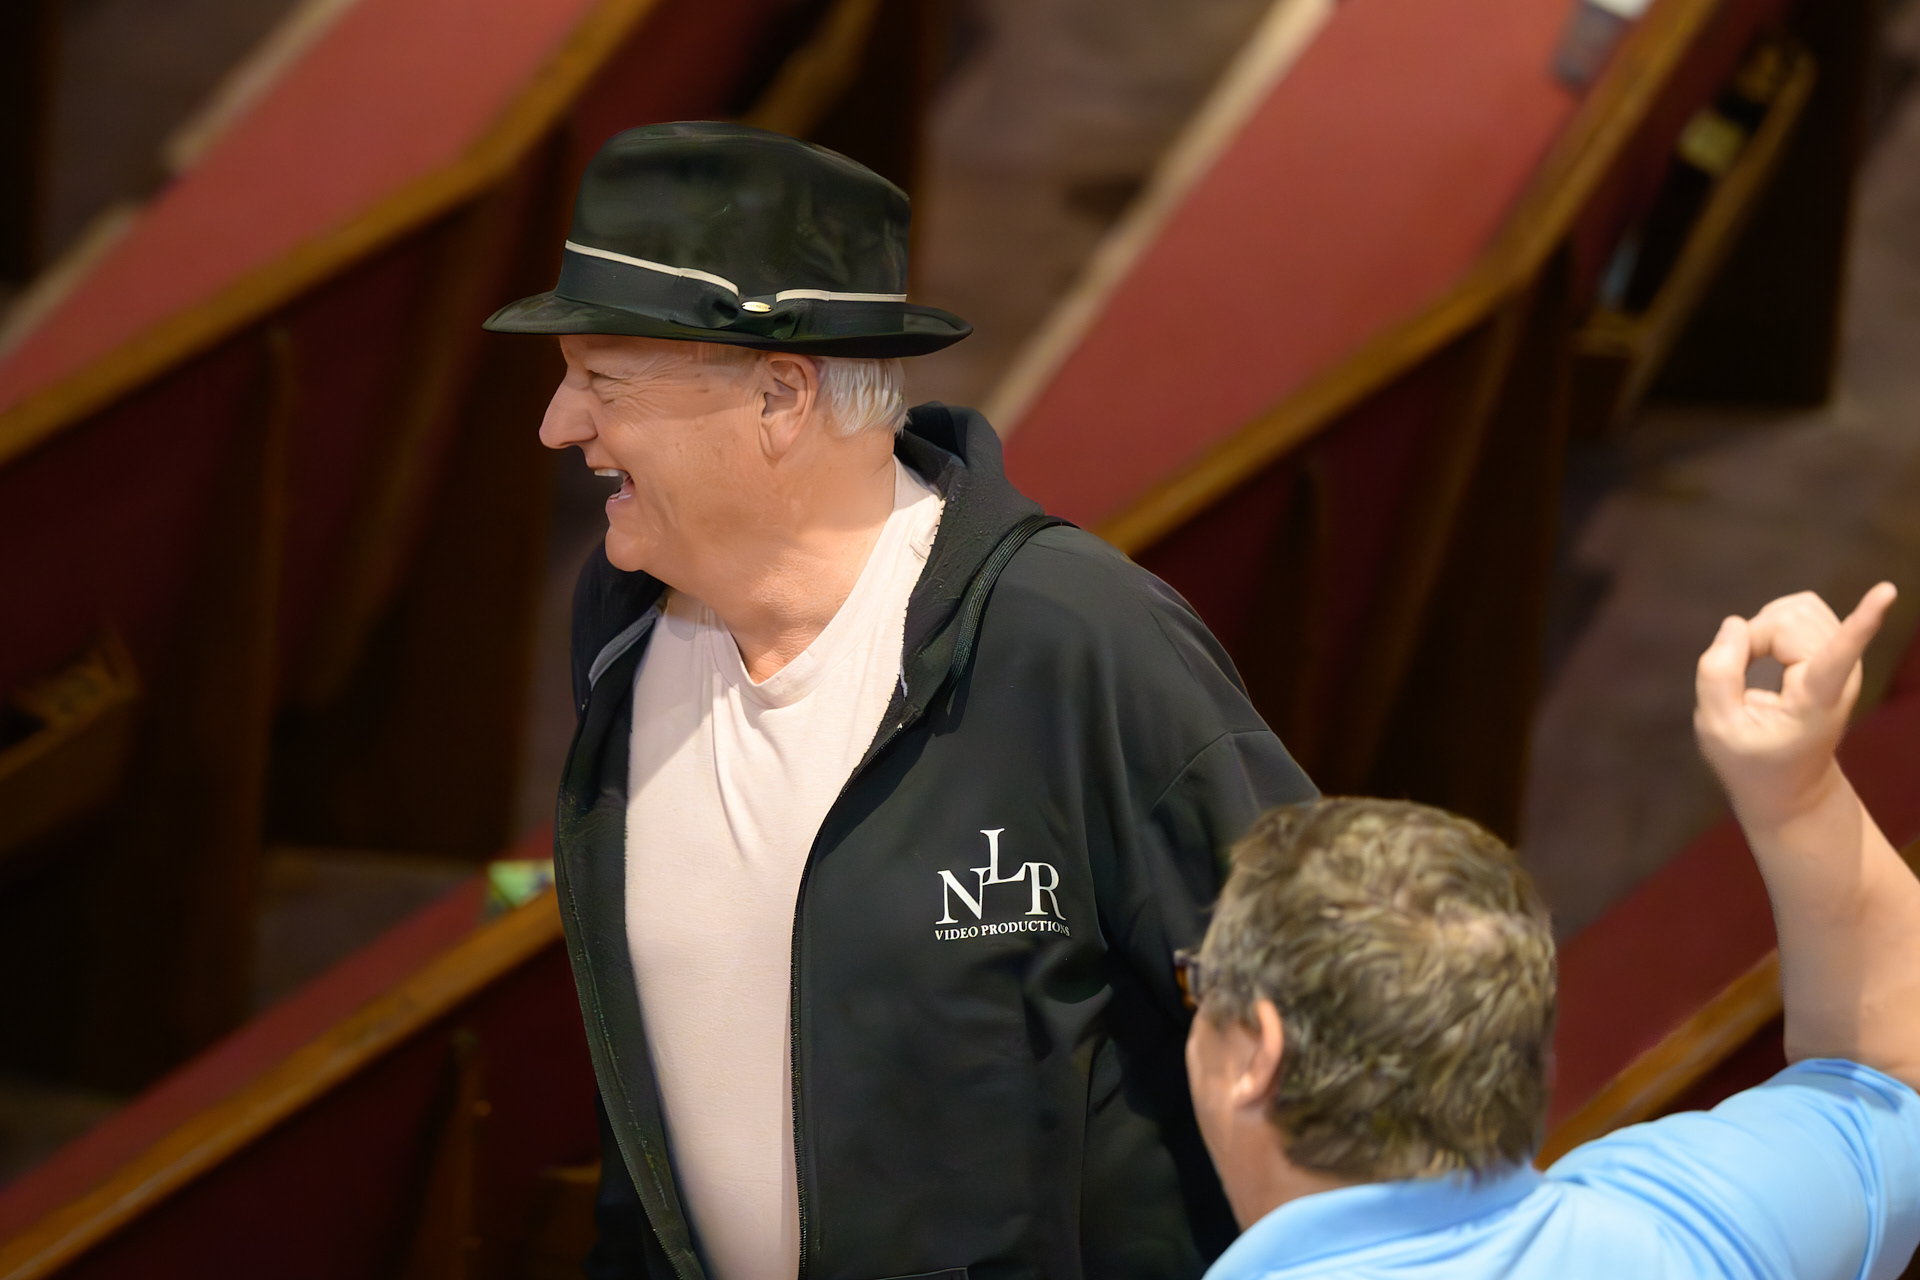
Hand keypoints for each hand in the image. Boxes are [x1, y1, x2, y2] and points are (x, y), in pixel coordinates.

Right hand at [1695, 583, 1897, 825]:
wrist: (1790, 788)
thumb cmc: (1751, 764)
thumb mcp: (1717, 729)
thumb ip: (1717, 674)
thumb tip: (1735, 624)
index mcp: (1816, 699)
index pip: (1840, 654)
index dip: (1862, 622)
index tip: (1888, 591)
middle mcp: (1840, 674)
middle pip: (1790, 619)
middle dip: (1753, 636)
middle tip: (1740, 674)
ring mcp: (1843, 661)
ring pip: (1796, 607)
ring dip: (1763, 626)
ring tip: (1753, 664)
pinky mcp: (1835, 649)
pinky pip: (1801, 609)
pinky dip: (1772, 622)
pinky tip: (1766, 651)